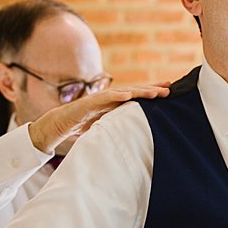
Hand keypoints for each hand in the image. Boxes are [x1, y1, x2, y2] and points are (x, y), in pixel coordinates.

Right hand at [29, 82, 170, 154]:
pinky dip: (117, 96)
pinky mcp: (89, 102)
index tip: (168, 91)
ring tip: (155, 92)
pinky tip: (129, 94)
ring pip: (123, 92)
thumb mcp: (103, 128)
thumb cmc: (79, 127)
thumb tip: (133, 139)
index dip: (151, 93)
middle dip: (152, 89)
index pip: (136, 96)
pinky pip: (105, 98)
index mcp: (114, 104)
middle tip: (169, 88)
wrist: (57, 125)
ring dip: (140, 91)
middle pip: (134, 91)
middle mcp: (109, 98)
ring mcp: (99, 99)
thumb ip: (117, 128)